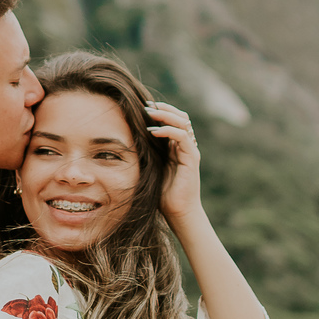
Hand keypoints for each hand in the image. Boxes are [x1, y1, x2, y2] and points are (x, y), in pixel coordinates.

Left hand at [145, 101, 202, 227]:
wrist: (178, 213)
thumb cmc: (162, 194)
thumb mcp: (151, 168)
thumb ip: (146, 154)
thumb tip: (127, 141)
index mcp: (177, 147)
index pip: (174, 120)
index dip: (161, 111)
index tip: (143, 106)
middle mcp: (186, 146)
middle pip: (181, 117)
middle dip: (164, 108)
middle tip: (146, 105)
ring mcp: (190, 151)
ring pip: (183, 123)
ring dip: (165, 115)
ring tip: (149, 112)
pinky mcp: (191, 159)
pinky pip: (182, 137)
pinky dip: (168, 131)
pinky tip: (153, 131)